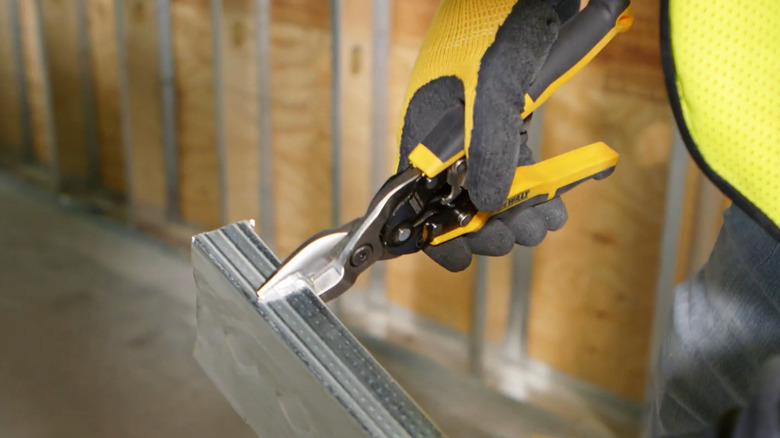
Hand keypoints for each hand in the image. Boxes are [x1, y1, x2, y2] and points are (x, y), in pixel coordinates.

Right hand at [396, 0, 572, 270]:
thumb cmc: (499, 17)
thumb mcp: (494, 80)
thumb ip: (490, 144)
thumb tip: (489, 203)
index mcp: (427, 128)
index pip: (418, 197)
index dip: (435, 233)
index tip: (461, 258)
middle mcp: (448, 137)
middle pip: (458, 201)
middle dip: (487, 227)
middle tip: (514, 236)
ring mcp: (479, 132)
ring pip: (493, 190)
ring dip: (518, 215)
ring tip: (543, 222)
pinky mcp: (507, 124)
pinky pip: (518, 169)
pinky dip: (537, 191)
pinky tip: (554, 202)